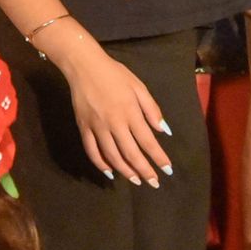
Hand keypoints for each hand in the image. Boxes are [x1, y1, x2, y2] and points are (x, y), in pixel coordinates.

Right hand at [60, 50, 173, 185]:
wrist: (84, 66)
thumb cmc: (115, 74)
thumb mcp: (138, 86)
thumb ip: (151, 109)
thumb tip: (164, 131)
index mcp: (130, 112)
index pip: (148, 141)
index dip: (158, 157)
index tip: (167, 170)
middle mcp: (114, 123)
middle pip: (131, 153)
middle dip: (144, 170)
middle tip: (154, 183)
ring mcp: (97, 127)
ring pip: (112, 156)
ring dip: (125, 171)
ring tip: (136, 180)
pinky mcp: (83, 128)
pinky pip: (92, 151)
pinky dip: (101, 164)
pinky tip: (109, 172)